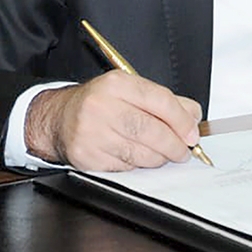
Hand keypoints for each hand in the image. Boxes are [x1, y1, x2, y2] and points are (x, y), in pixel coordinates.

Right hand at [24, 71, 204, 169]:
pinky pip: (124, 167)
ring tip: (163, 155)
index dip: (181, 120)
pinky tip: (139, 158)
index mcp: (116, 84)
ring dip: (158, 158)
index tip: (192, 133)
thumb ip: (163, 101)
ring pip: (139, 153)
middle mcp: (102, 106)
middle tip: (183, 151)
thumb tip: (192, 116)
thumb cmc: (99, 103)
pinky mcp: (87, 156)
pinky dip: (137, 166)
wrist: (59, 118)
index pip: (159, 101)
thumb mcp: (128, 91)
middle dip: (173, 145)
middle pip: (150, 130)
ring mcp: (92, 133)